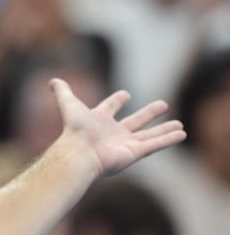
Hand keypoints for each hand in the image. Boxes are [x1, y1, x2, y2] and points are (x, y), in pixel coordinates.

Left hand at [50, 79, 185, 175]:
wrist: (79, 152)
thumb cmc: (74, 129)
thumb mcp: (68, 104)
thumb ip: (62, 91)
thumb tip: (52, 81)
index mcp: (98, 121)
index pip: (109, 108)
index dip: (116, 101)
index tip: (125, 94)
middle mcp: (112, 133)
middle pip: (135, 121)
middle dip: (148, 114)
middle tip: (162, 104)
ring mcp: (124, 144)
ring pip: (149, 135)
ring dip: (164, 130)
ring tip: (180, 124)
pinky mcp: (134, 153)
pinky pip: (155, 145)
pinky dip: (168, 139)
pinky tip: (182, 134)